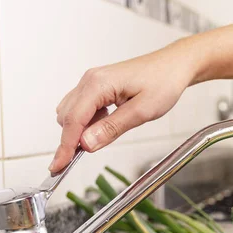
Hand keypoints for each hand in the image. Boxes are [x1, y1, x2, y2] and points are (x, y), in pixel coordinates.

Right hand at [52, 40, 199, 171]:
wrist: (175, 66)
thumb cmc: (164, 83)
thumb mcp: (142, 111)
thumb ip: (112, 128)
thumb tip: (86, 144)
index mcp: (98, 84)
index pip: (73, 120)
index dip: (65, 147)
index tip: (58, 166)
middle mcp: (90, 80)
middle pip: (67, 117)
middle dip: (71, 140)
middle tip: (83, 158)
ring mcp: (92, 82)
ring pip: (72, 113)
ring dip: (81, 130)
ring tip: (106, 134)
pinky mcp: (98, 86)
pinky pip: (83, 108)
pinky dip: (88, 122)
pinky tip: (107, 124)